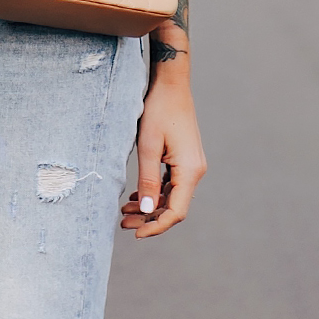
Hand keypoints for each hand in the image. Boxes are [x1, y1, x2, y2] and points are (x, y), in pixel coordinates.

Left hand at [120, 70, 206, 239]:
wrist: (171, 84)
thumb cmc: (158, 110)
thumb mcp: (148, 147)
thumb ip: (148, 181)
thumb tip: (148, 212)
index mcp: (190, 170)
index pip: (177, 211)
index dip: (157, 226)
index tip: (136, 233)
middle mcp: (195, 171)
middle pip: (174, 207)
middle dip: (149, 219)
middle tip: (123, 223)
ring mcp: (190, 165)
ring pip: (171, 197)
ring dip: (150, 207)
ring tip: (125, 211)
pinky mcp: (183, 160)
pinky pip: (170, 185)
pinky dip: (154, 193)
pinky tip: (136, 197)